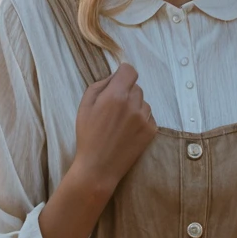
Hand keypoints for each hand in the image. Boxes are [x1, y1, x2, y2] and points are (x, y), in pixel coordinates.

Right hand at [40, 64, 156, 237]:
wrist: (99, 167)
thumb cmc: (88, 136)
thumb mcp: (84, 106)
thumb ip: (100, 85)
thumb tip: (114, 77)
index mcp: (115, 95)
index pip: (130, 70)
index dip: (123, 73)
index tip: (119, 81)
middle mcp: (133, 104)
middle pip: (136, 86)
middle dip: (126, 92)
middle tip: (114, 108)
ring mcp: (144, 118)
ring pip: (143, 101)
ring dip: (134, 106)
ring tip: (120, 122)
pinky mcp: (151, 130)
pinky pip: (149, 116)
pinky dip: (140, 119)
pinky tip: (128, 131)